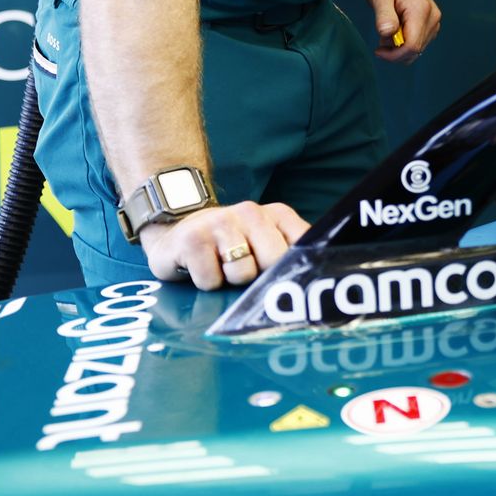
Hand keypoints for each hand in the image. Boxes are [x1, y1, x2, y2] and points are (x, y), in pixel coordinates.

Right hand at [139, 200, 309, 289]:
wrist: (178, 233)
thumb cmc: (231, 245)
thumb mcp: (266, 241)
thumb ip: (291, 253)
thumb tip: (317, 278)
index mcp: (277, 214)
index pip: (302, 245)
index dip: (294, 268)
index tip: (285, 277)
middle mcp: (251, 212)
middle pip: (273, 261)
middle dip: (259, 276)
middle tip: (244, 269)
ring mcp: (220, 223)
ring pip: (242, 273)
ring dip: (230, 280)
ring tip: (221, 266)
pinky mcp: (192, 239)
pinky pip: (211, 280)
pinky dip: (207, 283)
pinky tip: (202, 268)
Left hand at [367, 0, 440, 62]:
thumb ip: (384, 15)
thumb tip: (387, 35)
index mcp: (420, 10)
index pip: (412, 46)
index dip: (394, 55)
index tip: (378, 50)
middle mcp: (432, 17)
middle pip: (416, 50)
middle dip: (396, 52)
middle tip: (380, 40)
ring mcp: (434, 20)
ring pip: (419, 49)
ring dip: (400, 48)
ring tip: (388, 30)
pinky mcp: (431, 22)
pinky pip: (420, 41)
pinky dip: (406, 42)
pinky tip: (396, 30)